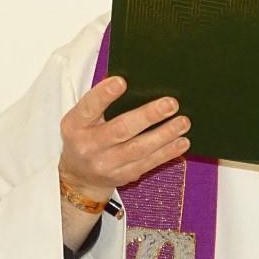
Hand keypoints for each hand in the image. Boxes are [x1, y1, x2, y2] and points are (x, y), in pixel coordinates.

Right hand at [59, 76, 190, 202]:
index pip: (89, 107)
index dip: (104, 95)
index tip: (121, 81)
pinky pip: (148, 163)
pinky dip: (167, 152)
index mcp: (75, 125)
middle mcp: (89, 146)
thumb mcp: (81, 119)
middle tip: (170, 104)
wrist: (79, 177)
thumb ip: (100, 102)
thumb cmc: (84, 137)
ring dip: (164, 135)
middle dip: (148, 116)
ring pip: (139, 149)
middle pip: (120, 130)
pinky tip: (181, 141)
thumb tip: (133, 81)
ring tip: (183, 122)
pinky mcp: (122, 176)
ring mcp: (106, 164)